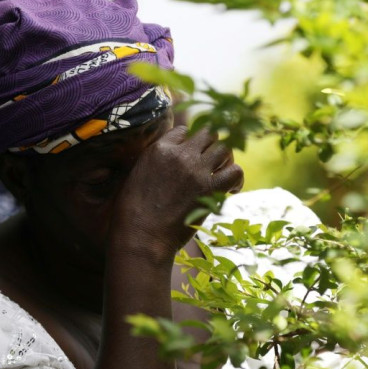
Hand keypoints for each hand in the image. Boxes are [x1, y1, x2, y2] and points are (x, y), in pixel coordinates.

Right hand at [110, 125, 243, 258]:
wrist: (141, 237)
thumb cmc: (131, 213)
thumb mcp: (135, 176)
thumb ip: (152, 162)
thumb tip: (165, 162)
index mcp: (158, 149)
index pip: (183, 131)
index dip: (189, 143)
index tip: (189, 157)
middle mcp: (179, 154)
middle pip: (208, 133)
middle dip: (211, 146)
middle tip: (211, 163)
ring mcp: (196, 170)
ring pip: (224, 149)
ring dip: (225, 160)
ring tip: (221, 174)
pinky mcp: (210, 189)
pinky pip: (235, 171)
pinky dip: (236, 179)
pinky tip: (229, 190)